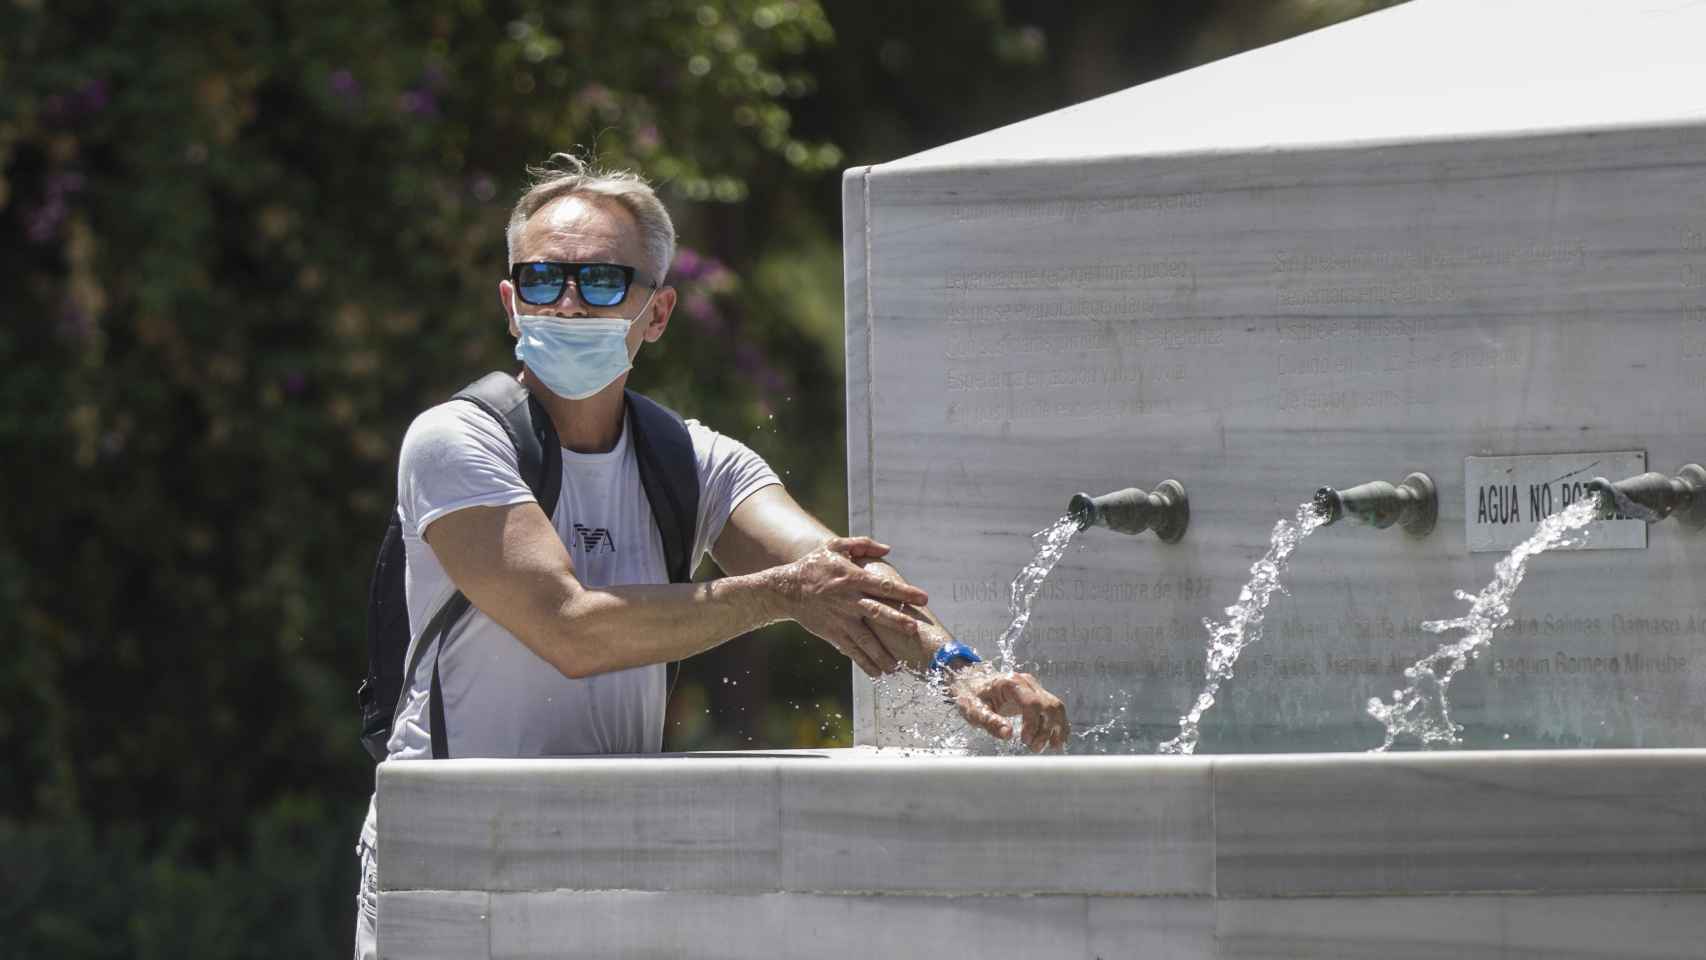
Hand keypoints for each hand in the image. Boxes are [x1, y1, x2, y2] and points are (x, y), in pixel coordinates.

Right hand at [770, 537, 929, 676]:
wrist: (786, 589)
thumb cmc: (814, 565)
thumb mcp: (835, 547)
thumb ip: (862, 545)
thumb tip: (888, 549)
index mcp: (852, 578)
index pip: (883, 586)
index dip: (904, 592)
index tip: (924, 599)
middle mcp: (849, 600)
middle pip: (877, 612)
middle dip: (896, 622)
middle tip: (914, 630)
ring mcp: (840, 619)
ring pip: (864, 639)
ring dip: (881, 653)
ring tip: (897, 667)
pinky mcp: (832, 633)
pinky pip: (851, 650)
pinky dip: (864, 662)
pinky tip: (877, 673)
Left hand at [946, 666, 1069, 752]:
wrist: (970, 682)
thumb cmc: (971, 695)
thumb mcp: (973, 710)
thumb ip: (990, 722)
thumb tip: (1007, 734)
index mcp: (1011, 683)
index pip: (1032, 703)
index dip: (1033, 724)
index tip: (1025, 741)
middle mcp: (1027, 682)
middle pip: (1049, 705)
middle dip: (1046, 729)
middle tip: (1034, 748)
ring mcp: (1033, 688)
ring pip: (1055, 707)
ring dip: (1056, 728)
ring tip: (1050, 747)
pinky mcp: (1036, 696)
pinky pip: (1053, 709)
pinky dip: (1058, 724)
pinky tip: (1056, 739)